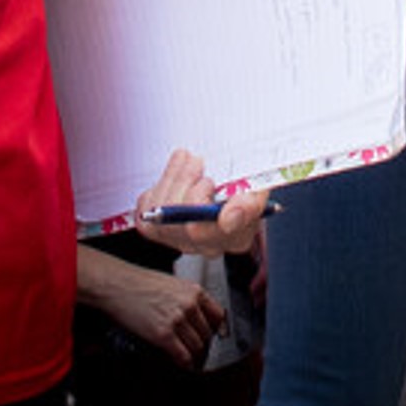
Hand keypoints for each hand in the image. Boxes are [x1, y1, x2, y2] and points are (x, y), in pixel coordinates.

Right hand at [83, 255, 225, 366]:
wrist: (117, 285)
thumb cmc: (139, 282)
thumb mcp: (172, 283)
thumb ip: (187, 298)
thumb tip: (196, 316)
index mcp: (194, 290)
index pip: (218, 315)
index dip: (214, 328)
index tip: (211, 335)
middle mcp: (190, 305)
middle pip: (208, 333)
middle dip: (203, 343)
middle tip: (197, 348)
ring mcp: (177, 320)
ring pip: (197, 346)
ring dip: (194, 354)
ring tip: (189, 357)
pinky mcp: (163, 335)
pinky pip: (183, 355)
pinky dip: (185, 362)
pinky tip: (183, 364)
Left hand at [131, 148, 271, 258]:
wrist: (233, 185)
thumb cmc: (247, 186)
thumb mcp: (259, 190)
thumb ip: (250, 205)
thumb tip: (228, 218)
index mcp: (234, 238)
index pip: (205, 233)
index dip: (199, 206)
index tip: (209, 182)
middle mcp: (204, 246)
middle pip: (178, 223)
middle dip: (185, 183)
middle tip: (197, 161)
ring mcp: (179, 239)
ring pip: (160, 214)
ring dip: (172, 178)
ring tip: (185, 159)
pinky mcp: (158, 228)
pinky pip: (146, 211)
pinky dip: (157, 188)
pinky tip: (172, 177)